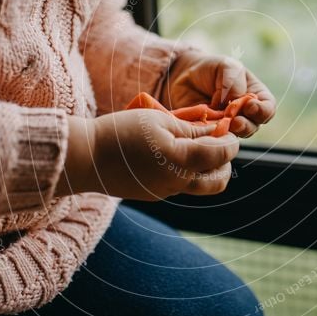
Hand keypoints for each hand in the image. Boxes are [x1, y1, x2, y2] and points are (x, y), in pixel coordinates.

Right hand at [55, 112, 238, 200]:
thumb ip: (191, 129)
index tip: (228, 129)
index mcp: (181, 160)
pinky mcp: (154, 195)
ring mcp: (166, 192)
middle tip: (217, 140)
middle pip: (219, 180)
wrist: (85, 157)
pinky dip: (186, 172)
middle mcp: (177, 182)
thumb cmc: (120, 132)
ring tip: (197, 148)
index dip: (231, 141)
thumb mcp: (159, 120)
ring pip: (201, 186)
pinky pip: (180, 186)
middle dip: (225, 160)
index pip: (222, 154)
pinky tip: (174, 154)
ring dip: (208, 169)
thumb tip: (215, 130)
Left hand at [160, 49, 276, 137]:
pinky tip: (207, 127)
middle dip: (246, 125)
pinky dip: (214, 135)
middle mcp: (245, 113)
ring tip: (222, 124)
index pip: (268, 108)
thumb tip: (233, 102)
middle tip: (235, 120)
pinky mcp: (212, 131)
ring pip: (236, 136)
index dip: (263, 111)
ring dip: (231, 132)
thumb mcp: (225, 66)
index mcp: (255, 95)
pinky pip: (217, 138)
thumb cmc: (211, 69)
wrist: (185, 76)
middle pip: (254, 126)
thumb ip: (233, 82)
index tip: (250, 106)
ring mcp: (229, 125)